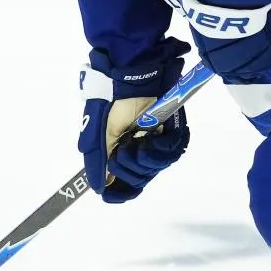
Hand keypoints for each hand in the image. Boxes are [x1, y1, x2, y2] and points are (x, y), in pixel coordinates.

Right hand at [77, 38, 191, 203]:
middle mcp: (137, 148)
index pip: (123, 180)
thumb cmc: (113, 100)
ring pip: (156, 167)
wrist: (133, 74)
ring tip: (140, 140)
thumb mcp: (100, 131)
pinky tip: (156, 136)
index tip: (114, 195)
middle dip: (131, 169)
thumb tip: (100, 186)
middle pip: (140, 178)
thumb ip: (99, 159)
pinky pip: (171, 151)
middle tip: (125, 150)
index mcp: (118, 149)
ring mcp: (154, 140)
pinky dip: (162, 148)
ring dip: (147, 158)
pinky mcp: (170, 131)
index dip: (121, 191)